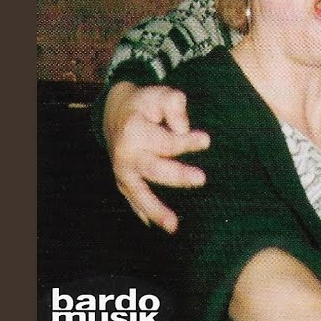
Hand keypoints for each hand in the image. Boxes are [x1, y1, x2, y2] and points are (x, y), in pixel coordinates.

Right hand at [103, 82, 210, 232]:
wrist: (115, 113)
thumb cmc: (146, 104)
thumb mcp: (159, 94)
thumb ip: (174, 105)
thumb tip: (183, 129)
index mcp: (134, 131)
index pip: (165, 140)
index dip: (186, 141)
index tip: (206, 141)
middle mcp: (126, 154)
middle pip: (154, 168)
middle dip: (177, 175)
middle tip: (200, 179)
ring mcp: (122, 172)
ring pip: (139, 194)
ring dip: (156, 210)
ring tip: (174, 226)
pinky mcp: (123, 182)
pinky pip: (133, 201)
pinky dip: (144, 213)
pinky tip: (159, 226)